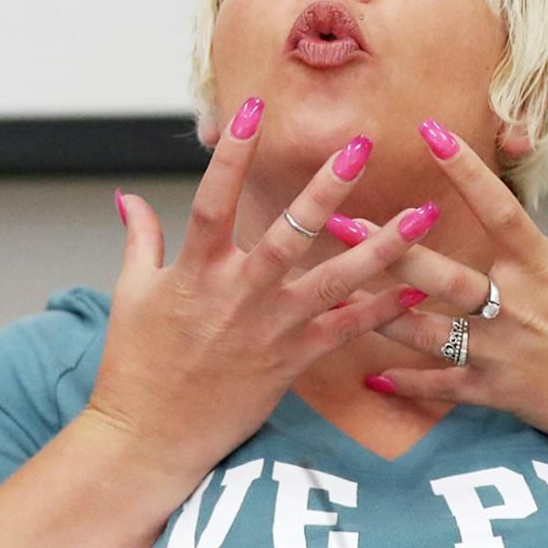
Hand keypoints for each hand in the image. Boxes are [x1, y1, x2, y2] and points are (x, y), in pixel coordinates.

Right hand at [89, 98, 433, 479]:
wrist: (150, 438)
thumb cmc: (135, 366)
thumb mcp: (129, 296)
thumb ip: (139, 240)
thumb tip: (127, 196)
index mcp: (194, 271)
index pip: (212, 199)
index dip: (232, 154)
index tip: (251, 110)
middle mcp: (237, 295)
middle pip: (289, 233)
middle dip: (327, 190)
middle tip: (360, 148)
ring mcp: (269, 328)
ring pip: (334, 280)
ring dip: (382, 247)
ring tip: (421, 215)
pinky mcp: (291, 362)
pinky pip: (346, 330)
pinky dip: (383, 309)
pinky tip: (418, 288)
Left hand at [363, 119, 547, 458]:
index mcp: (545, 268)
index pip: (497, 207)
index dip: (462, 169)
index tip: (428, 131)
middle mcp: (514, 306)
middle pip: (439, 271)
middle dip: (386, 248)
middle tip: (336, 223)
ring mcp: (501, 351)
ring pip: (424, 330)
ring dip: (377, 311)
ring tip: (333, 294)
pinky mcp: (498, 393)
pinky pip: (441, 387)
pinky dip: (406, 383)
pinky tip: (370, 376)